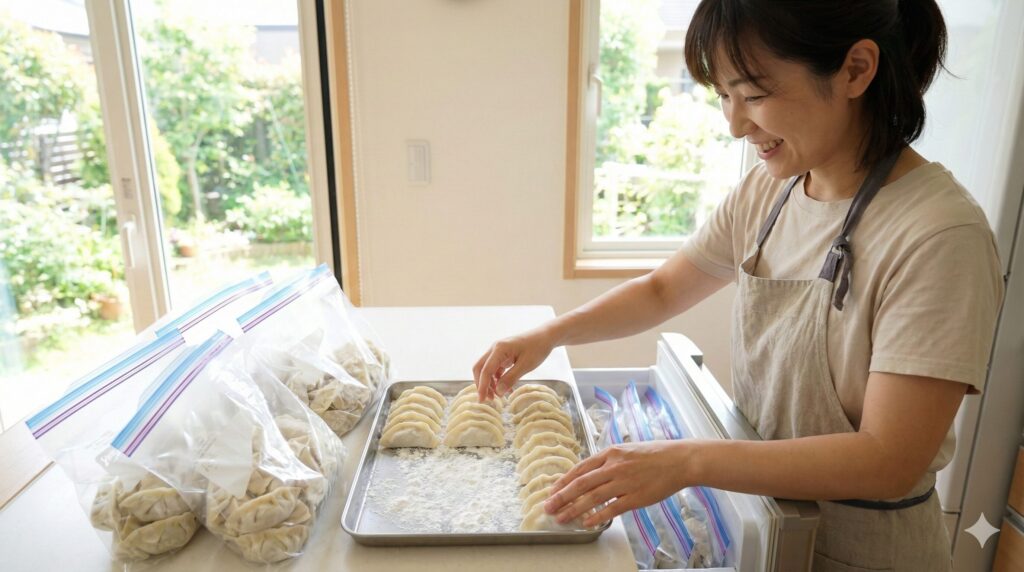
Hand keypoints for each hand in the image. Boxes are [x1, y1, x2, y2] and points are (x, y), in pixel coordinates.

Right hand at [472, 327, 555, 400]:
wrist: (545, 336)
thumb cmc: (537, 348)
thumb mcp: (525, 365)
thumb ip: (510, 378)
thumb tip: (498, 393)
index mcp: (499, 349)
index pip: (485, 370)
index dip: (482, 386)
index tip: (482, 400)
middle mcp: (495, 349)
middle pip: (480, 368)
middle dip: (482, 384)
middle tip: (488, 399)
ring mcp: (498, 351)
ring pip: (487, 369)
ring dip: (490, 383)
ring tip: (498, 396)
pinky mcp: (503, 355)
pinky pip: (495, 368)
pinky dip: (498, 379)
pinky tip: (506, 388)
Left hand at [544, 440, 689, 527]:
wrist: (678, 460)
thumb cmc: (654, 455)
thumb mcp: (626, 450)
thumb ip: (608, 460)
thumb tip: (591, 473)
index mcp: (610, 453)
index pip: (580, 468)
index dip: (564, 481)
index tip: (552, 490)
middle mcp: (614, 467)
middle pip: (581, 484)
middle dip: (561, 497)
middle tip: (548, 507)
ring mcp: (624, 482)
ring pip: (593, 497)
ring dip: (574, 509)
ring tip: (562, 518)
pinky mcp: (636, 497)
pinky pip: (612, 509)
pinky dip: (597, 516)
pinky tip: (587, 523)